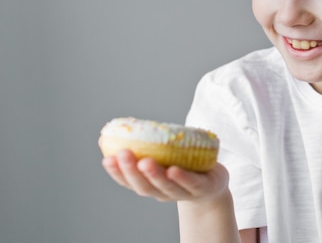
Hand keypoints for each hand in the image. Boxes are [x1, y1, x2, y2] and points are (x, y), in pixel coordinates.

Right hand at [102, 149, 229, 202]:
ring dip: (154, 175)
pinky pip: (191, 183)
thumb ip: (146, 146)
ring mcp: (183, 192)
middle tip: (122, 154)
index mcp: (150, 184)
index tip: (107, 158)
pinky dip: (181, 177)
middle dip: (131, 170)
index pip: (129, 181)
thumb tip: (118, 129)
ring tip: (145, 161)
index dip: (117, 172)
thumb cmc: (184, 165)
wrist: (213, 183)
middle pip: (144, 186)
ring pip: (166, 186)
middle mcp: (163, 192)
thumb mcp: (163, 156)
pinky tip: (174, 169)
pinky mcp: (202, 188)